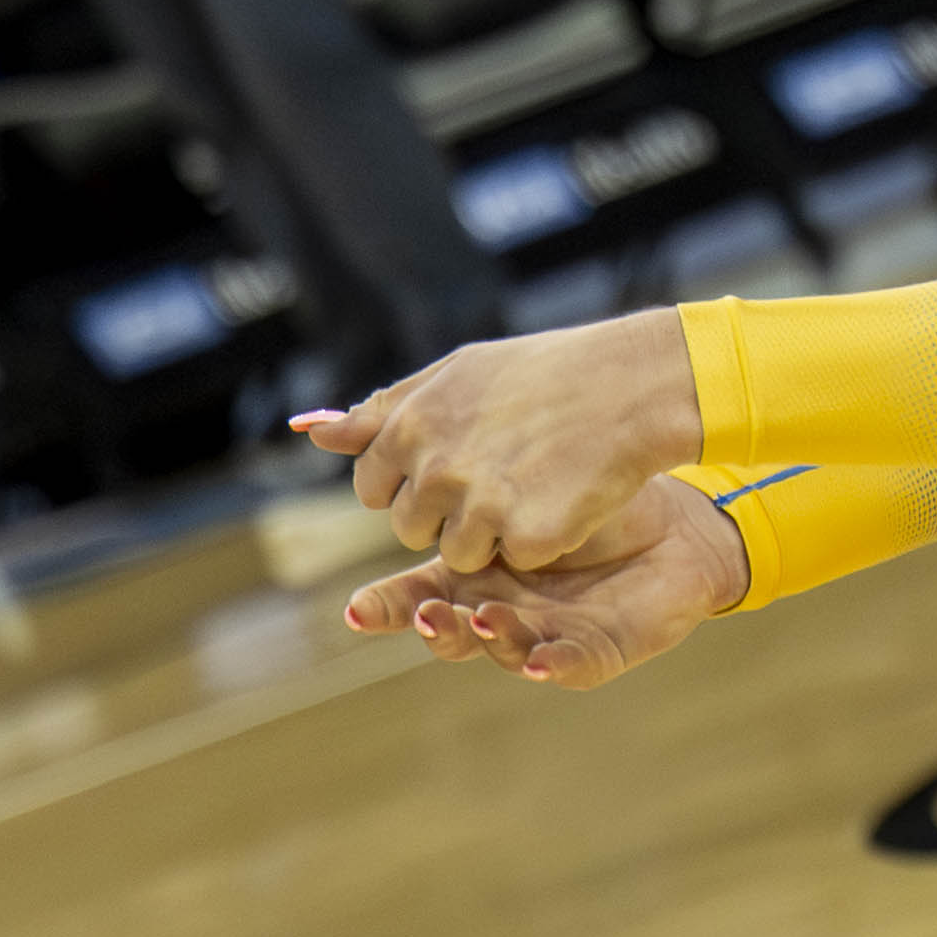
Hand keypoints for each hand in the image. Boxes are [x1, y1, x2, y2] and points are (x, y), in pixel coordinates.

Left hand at [291, 312, 707, 576]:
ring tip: (530, 482)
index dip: (411, 481)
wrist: (628, 384)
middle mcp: (436, 469)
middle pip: (409, 529)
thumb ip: (380, 411)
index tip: (452, 462)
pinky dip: (535, 540)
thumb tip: (308, 431)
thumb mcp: (455, 375)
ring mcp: (481, 507)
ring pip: (457, 556)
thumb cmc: (540, 373)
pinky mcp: (527, 538)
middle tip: (498, 470)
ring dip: (489, 534)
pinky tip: (558, 498)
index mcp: (409, 427)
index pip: (372, 488)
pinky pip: (513, 562)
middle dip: (446, 511)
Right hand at [341, 472, 752, 690]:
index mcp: (469, 572)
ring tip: (481, 620)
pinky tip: (541, 658)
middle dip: (436, 625)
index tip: (356, 610)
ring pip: (504, 650)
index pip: (414, 595)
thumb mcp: (491, 451)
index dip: (386, 609)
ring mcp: (543, 632)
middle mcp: (498, 609)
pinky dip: (551, 663)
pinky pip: (568, 664)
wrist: (668, 507)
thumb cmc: (576, 476)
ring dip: (489, 641)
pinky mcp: (592, 650)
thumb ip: (415, 449)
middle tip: (426, 609)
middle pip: (450, 632)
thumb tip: (315, 427)